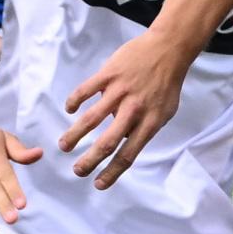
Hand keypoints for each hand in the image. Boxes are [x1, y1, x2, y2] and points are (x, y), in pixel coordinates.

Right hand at [59, 31, 193, 185]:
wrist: (168, 49)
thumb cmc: (166, 84)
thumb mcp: (164, 113)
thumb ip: (145, 129)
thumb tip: (124, 142)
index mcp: (149, 123)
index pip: (128, 155)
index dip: (111, 173)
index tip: (98, 184)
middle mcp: (133, 110)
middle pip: (107, 142)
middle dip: (89, 161)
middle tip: (77, 171)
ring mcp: (119, 91)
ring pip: (91, 119)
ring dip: (74, 135)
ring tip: (64, 145)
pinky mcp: (108, 74)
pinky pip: (86, 90)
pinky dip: (74, 102)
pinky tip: (70, 110)